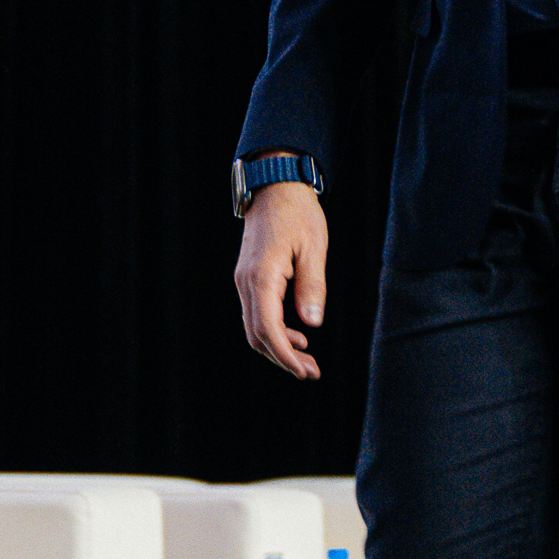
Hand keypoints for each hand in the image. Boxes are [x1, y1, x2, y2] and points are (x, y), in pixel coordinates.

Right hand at [234, 182, 328, 381]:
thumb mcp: (314, 248)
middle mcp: (246, 283)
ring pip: (254, 326)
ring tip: (307, 359)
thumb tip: (311, 323)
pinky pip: (257, 313)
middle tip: (312, 372)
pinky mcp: (249, 277)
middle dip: (283, 358)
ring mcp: (244, 280)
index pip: (268, 330)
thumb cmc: (298, 213)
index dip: (285, 356)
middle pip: (257, 335)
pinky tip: (298, 335)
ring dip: (278, 347)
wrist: (275, 186)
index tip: (304, 371)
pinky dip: (274, 330)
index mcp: (262, 278)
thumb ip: (312, 287)